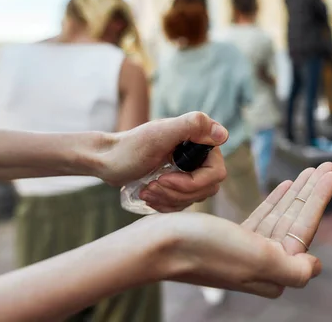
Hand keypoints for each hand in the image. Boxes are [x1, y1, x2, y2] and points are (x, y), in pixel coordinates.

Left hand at [97, 112, 228, 211]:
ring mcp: (192, 171)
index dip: (193, 182)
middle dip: (177, 192)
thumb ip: (192, 126)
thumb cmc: (130, 147)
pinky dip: (166, 204)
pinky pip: (185, 204)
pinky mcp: (181, 184)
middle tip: (152, 186)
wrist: (108, 160)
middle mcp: (201, 155)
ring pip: (196, 199)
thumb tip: (223, 134)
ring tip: (147, 190)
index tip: (164, 178)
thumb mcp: (159, 134)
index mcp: (202, 140)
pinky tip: (149, 194)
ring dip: (169, 198)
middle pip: (207, 189)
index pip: (216, 173)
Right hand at [148, 162, 331, 296]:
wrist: (157, 246)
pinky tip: (285, 186)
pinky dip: (275, 201)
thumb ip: (293, 268)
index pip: (305, 229)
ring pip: (281, 217)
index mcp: (274, 271)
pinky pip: (262, 217)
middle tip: (328, 164)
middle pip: (295, 221)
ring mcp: (247, 252)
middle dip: (312, 192)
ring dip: (297, 192)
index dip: (320, 198)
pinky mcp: (231, 240)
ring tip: (311, 170)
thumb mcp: (256, 259)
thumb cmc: (204, 249)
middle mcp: (264, 265)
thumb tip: (316, 266)